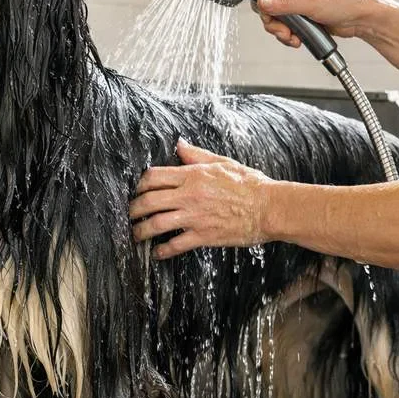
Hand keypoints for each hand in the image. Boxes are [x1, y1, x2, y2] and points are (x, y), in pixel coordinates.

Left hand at [129, 139, 273, 259]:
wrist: (269, 207)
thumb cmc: (249, 184)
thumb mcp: (222, 163)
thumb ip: (197, 155)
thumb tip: (179, 144)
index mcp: (192, 175)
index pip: (153, 176)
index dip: (140, 185)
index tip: (137, 192)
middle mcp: (189, 195)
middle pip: (148, 201)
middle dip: (133, 209)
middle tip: (130, 215)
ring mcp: (194, 217)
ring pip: (156, 224)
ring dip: (141, 231)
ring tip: (136, 235)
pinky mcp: (203, 236)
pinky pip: (175, 245)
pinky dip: (162, 251)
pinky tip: (157, 253)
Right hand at [250, 0, 382, 46]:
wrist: (361, 18)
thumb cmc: (344, 2)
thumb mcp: (310, 3)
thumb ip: (283, 3)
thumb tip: (261, 2)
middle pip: (263, 0)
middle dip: (270, 19)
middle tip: (282, 29)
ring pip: (272, 15)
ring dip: (279, 30)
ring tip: (293, 37)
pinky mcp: (299, 13)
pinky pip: (283, 24)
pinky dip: (287, 34)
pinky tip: (298, 39)